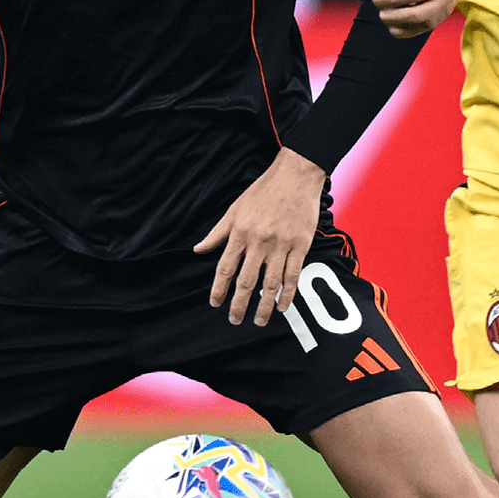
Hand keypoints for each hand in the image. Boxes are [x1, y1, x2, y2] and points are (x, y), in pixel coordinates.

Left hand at [193, 147, 326, 324]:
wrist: (295, 176)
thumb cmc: (263, 191)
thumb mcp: (234, 209)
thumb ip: (217, 233)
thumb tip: (198, 250)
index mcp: (240, 233)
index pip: (226, 267)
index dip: (219, 288)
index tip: (215, 303)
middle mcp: (259, 241)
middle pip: (247, 280)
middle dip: (239, 304)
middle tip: (235, 320)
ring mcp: (281, 245)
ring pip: (271, 283)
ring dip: (264, 306)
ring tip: (259, 321)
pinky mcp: (300, 245)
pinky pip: (293, 275)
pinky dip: (287, 293)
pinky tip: (282, 306)